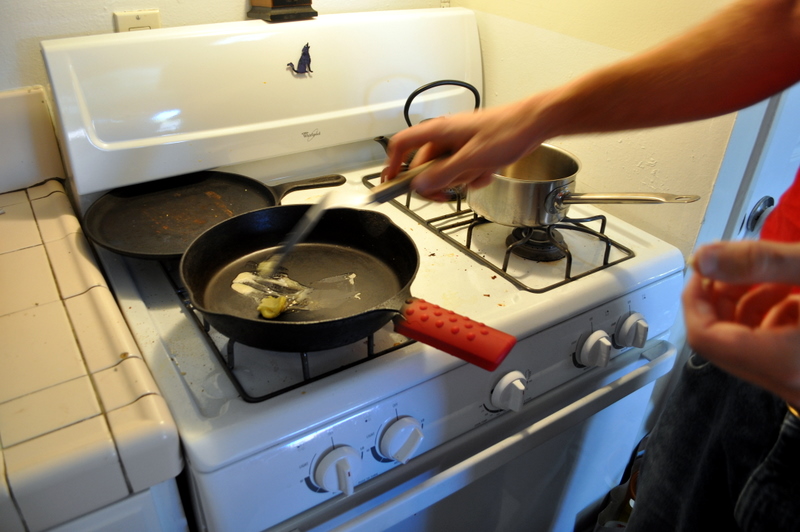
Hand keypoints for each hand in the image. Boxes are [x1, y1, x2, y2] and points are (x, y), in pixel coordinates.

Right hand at [381, 95, 553, 199]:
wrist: (535, 122)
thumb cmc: (508, 130)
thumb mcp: (473, 159)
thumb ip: (444, 174)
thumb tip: (421, 185)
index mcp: (439, 131)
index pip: (403, 144)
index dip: (392, 163)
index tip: (390, 182)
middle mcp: (446, 135)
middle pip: (426, 165)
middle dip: (438, 182)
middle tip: (447, 195)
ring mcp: (460, 142)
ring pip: (447, 170)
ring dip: (462, 179)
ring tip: (480, 173)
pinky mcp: (473, 149)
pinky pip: (464, 169)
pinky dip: (474, 175)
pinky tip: (489, 171)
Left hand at [682, 240, 799, 407]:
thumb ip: (759, 262)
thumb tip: (704, 258)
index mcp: (784, 363)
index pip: (703, 336)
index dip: (695, 296)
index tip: (702, 268)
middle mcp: (790, 383)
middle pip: (722, 340)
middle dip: (723, 296)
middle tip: (737, 265)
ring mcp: (799, 383)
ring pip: (748, 342)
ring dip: (750, 303)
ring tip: (774, 275)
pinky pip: (773, 348)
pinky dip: (773, 316)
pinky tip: (792, 293)